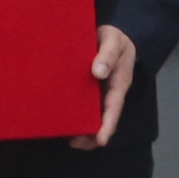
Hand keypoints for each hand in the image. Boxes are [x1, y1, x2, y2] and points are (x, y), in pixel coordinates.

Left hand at [73, 26, 136, 149]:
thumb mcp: (114, 41)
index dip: (107, 126)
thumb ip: (108, 54)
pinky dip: (73, 115)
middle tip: (75, 143)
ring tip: (66, 137)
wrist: (111, 34)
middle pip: (103, 120)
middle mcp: (108, 94)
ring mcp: (97, 94)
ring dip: (81, 129)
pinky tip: (60, 120)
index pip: (114, 108)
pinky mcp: (86, 91)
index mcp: (118, 85)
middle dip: (92, 135)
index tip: (101, 140)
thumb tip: (98, 72)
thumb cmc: (115, 39)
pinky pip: (81, 106)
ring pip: (91, 116)